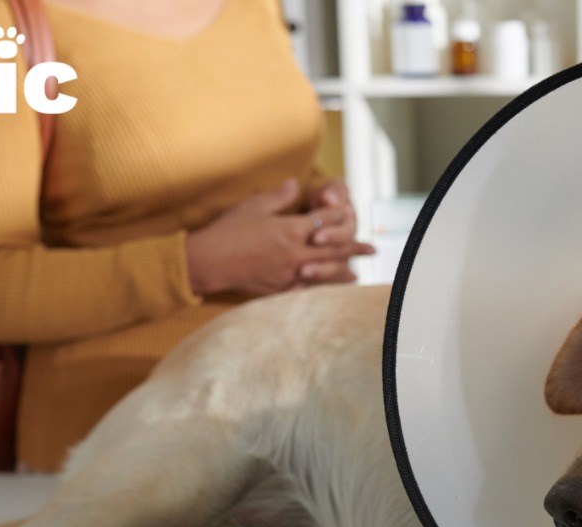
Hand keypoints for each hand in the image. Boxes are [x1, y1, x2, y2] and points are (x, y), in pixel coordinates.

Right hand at [184, 179, 372, 296]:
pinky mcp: (279, 287)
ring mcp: (288, 273)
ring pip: (323, 272)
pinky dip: (319, 287)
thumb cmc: (228, 230)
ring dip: (342, 271)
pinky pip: (305, 288)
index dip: (337, 216)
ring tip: (357, 273)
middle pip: (332, 249)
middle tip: (372, 249)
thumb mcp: (254, 206)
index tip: (350, 212)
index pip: (323, 221)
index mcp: (290, 230)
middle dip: (353, 248)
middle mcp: (295, 253)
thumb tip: (296, 183)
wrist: (208, 261)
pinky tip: (326, 288)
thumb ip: (279, 197)